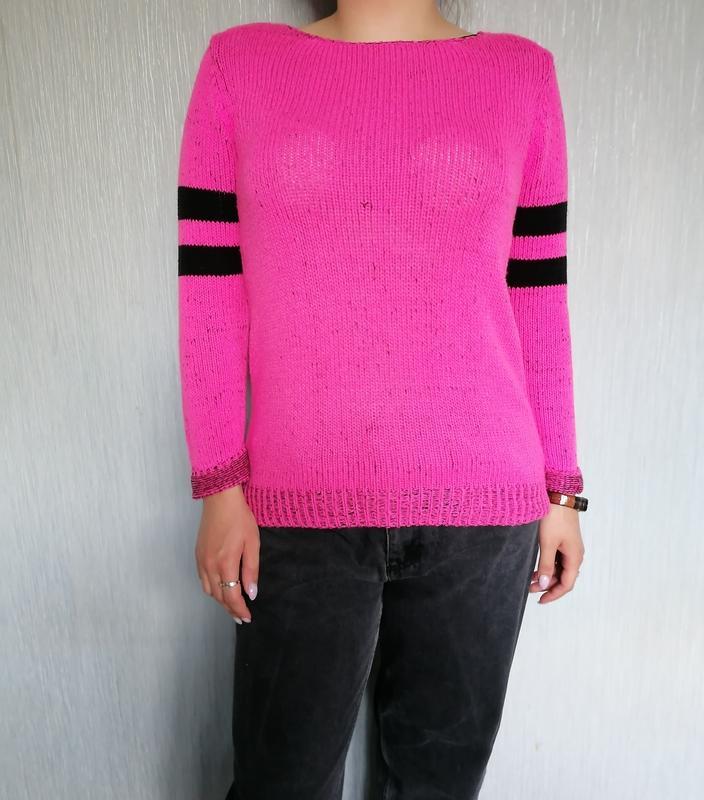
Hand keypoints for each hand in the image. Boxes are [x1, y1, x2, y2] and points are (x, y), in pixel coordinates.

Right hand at [194, 484, 259, 622]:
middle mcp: (210, 565)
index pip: (231, 596)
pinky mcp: (198, 555)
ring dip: (220, 600)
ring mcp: (201, 561)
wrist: (220, 500)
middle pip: (219, 596)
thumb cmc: (240, 518)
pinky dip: (212, 589)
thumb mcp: (252, 543)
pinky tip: (220, 589)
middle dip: (230, 609)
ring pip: (209, 590)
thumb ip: (251, 570)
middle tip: (241, 616)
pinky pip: (203, 580)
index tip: (247, 617)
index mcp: (225, 563)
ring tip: (232, 606)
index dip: (239, 610)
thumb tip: (251, 593)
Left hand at [529, 502, 584, 603]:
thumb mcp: (547, 543)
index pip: (567, 584)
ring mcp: (570, 547)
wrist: (558, 495)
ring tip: (531, 579)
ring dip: (548, 576)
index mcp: (575, 557)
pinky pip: (558, 559)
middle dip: (549, 586)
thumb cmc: (554, 517)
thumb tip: (545, 585)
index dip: (554, 594)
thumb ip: (546, 565)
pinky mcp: (564, 540)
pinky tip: (537, 567)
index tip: (540, 600)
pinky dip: (548, 566)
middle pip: (564, 578)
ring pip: (560, 569)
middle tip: (530, 589)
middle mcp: (575, 554)